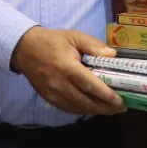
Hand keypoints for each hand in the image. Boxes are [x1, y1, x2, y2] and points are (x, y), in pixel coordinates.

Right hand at [8, 27, 124, 116]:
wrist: (25, 49)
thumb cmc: (53, 41)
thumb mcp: (74, 36)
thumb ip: (94, 46)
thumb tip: (113, 56)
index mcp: (67, 67)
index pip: (90, 85)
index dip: (107, 95)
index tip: (121, 99)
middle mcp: (60, 84)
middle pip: (86, 102)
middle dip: (106, 107)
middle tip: (122, 106)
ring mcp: (53, 94)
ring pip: (79, 108)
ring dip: (97, 111)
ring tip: (112, 108)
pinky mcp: (49, 99)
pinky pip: (70, 109)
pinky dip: (84, 110)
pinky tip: (94, 107)